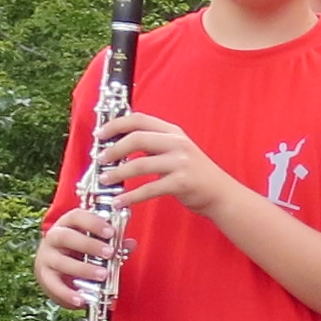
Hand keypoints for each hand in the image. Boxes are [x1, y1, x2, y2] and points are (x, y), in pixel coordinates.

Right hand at [35, 202, 117, 309]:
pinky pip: (54, 285)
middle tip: (109, 253)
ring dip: (83, 269)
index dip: (93, 223)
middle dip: (89, 244)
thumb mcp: (94, 242)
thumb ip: (112, 242)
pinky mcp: (45, 276)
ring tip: (103, 275)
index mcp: (68, 224)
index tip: (110, 232)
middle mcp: (53, 238)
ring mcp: (47, 257)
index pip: (77, 216)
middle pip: (66, 237)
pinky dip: (68, 294)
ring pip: (61, 262)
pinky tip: (82, 299)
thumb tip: (130, 244)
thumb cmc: (79, 250)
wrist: (54, 266)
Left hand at [97, 109, 236, 221]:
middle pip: (137, 138)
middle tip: (100, 159)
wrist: (221, 193)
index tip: (100, 135)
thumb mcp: (176, 151)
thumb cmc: (193, 174)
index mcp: (173, 132)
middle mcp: (177, 143)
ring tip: (105, 180)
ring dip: (117, 173)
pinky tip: (120, 201)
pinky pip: (149, 189)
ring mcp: (181, 162)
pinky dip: (131, 196)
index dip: (116, 125)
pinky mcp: (181, 183)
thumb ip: (153, 144)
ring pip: (139, 165)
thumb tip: (120, 144)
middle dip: (113, 149)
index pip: (139, 119)